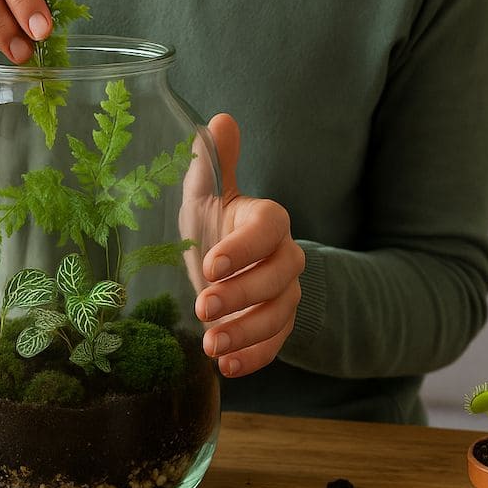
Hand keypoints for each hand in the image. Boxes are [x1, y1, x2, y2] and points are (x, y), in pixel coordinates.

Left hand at [194, 114, 305, 377]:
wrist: (218, 265)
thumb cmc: (211, 223)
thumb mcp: (204, 193)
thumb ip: (213, 162)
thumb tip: (220, 119)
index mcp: (267, 221)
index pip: (270, 229)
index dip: (245, 248)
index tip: (211, 264)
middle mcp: (284, 258)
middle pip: (277, 278)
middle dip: (241, 295)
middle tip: (202, 305)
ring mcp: (283, 295)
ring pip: (278, 316)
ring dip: (246, 333)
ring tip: (210, 345)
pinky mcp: (275, 326)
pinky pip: (275, 345)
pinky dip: (253, 358)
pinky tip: (226, 367)